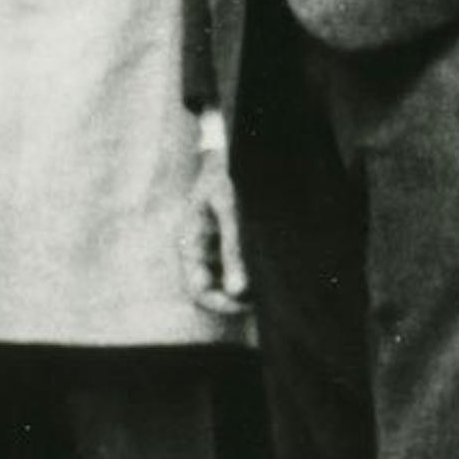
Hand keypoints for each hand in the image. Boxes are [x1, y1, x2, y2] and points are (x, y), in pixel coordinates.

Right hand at [183, 117, 249, 319]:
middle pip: (215, 290)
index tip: (248, 304)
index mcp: (189, 244)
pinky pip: (239, 268)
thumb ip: (233, 249)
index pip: (199, 290)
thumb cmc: (223, 177)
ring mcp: (213, 249)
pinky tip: (268, 263)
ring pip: (229, 282)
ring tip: (269, 278)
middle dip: (238, 298)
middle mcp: (199, 252)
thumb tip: (238, 291)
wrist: (227, 153)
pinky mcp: (228, 243)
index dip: (222, 304)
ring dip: (248, 285)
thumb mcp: (229, 210)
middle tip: (265, 296)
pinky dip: (252, 271)